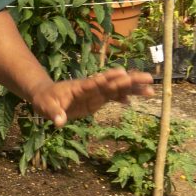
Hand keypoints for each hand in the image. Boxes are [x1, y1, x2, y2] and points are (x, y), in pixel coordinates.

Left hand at [32, 67, 155, 125]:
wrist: (46, 97)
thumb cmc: (44, 100)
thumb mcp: (45, 107)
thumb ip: (53, 113)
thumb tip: (59, 122)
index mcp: (80, 87)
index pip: (96, 81)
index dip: (109, 77)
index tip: (122, 73)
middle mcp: (91, 88)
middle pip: (113, 83)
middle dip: (130, 80)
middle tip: (148, 78)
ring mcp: (95, 93)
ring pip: (117, 89)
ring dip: (132, 89)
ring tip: (151, 90)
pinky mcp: (96, 100)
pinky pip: (112, 98)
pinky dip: (122, 98)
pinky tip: (133, 101)